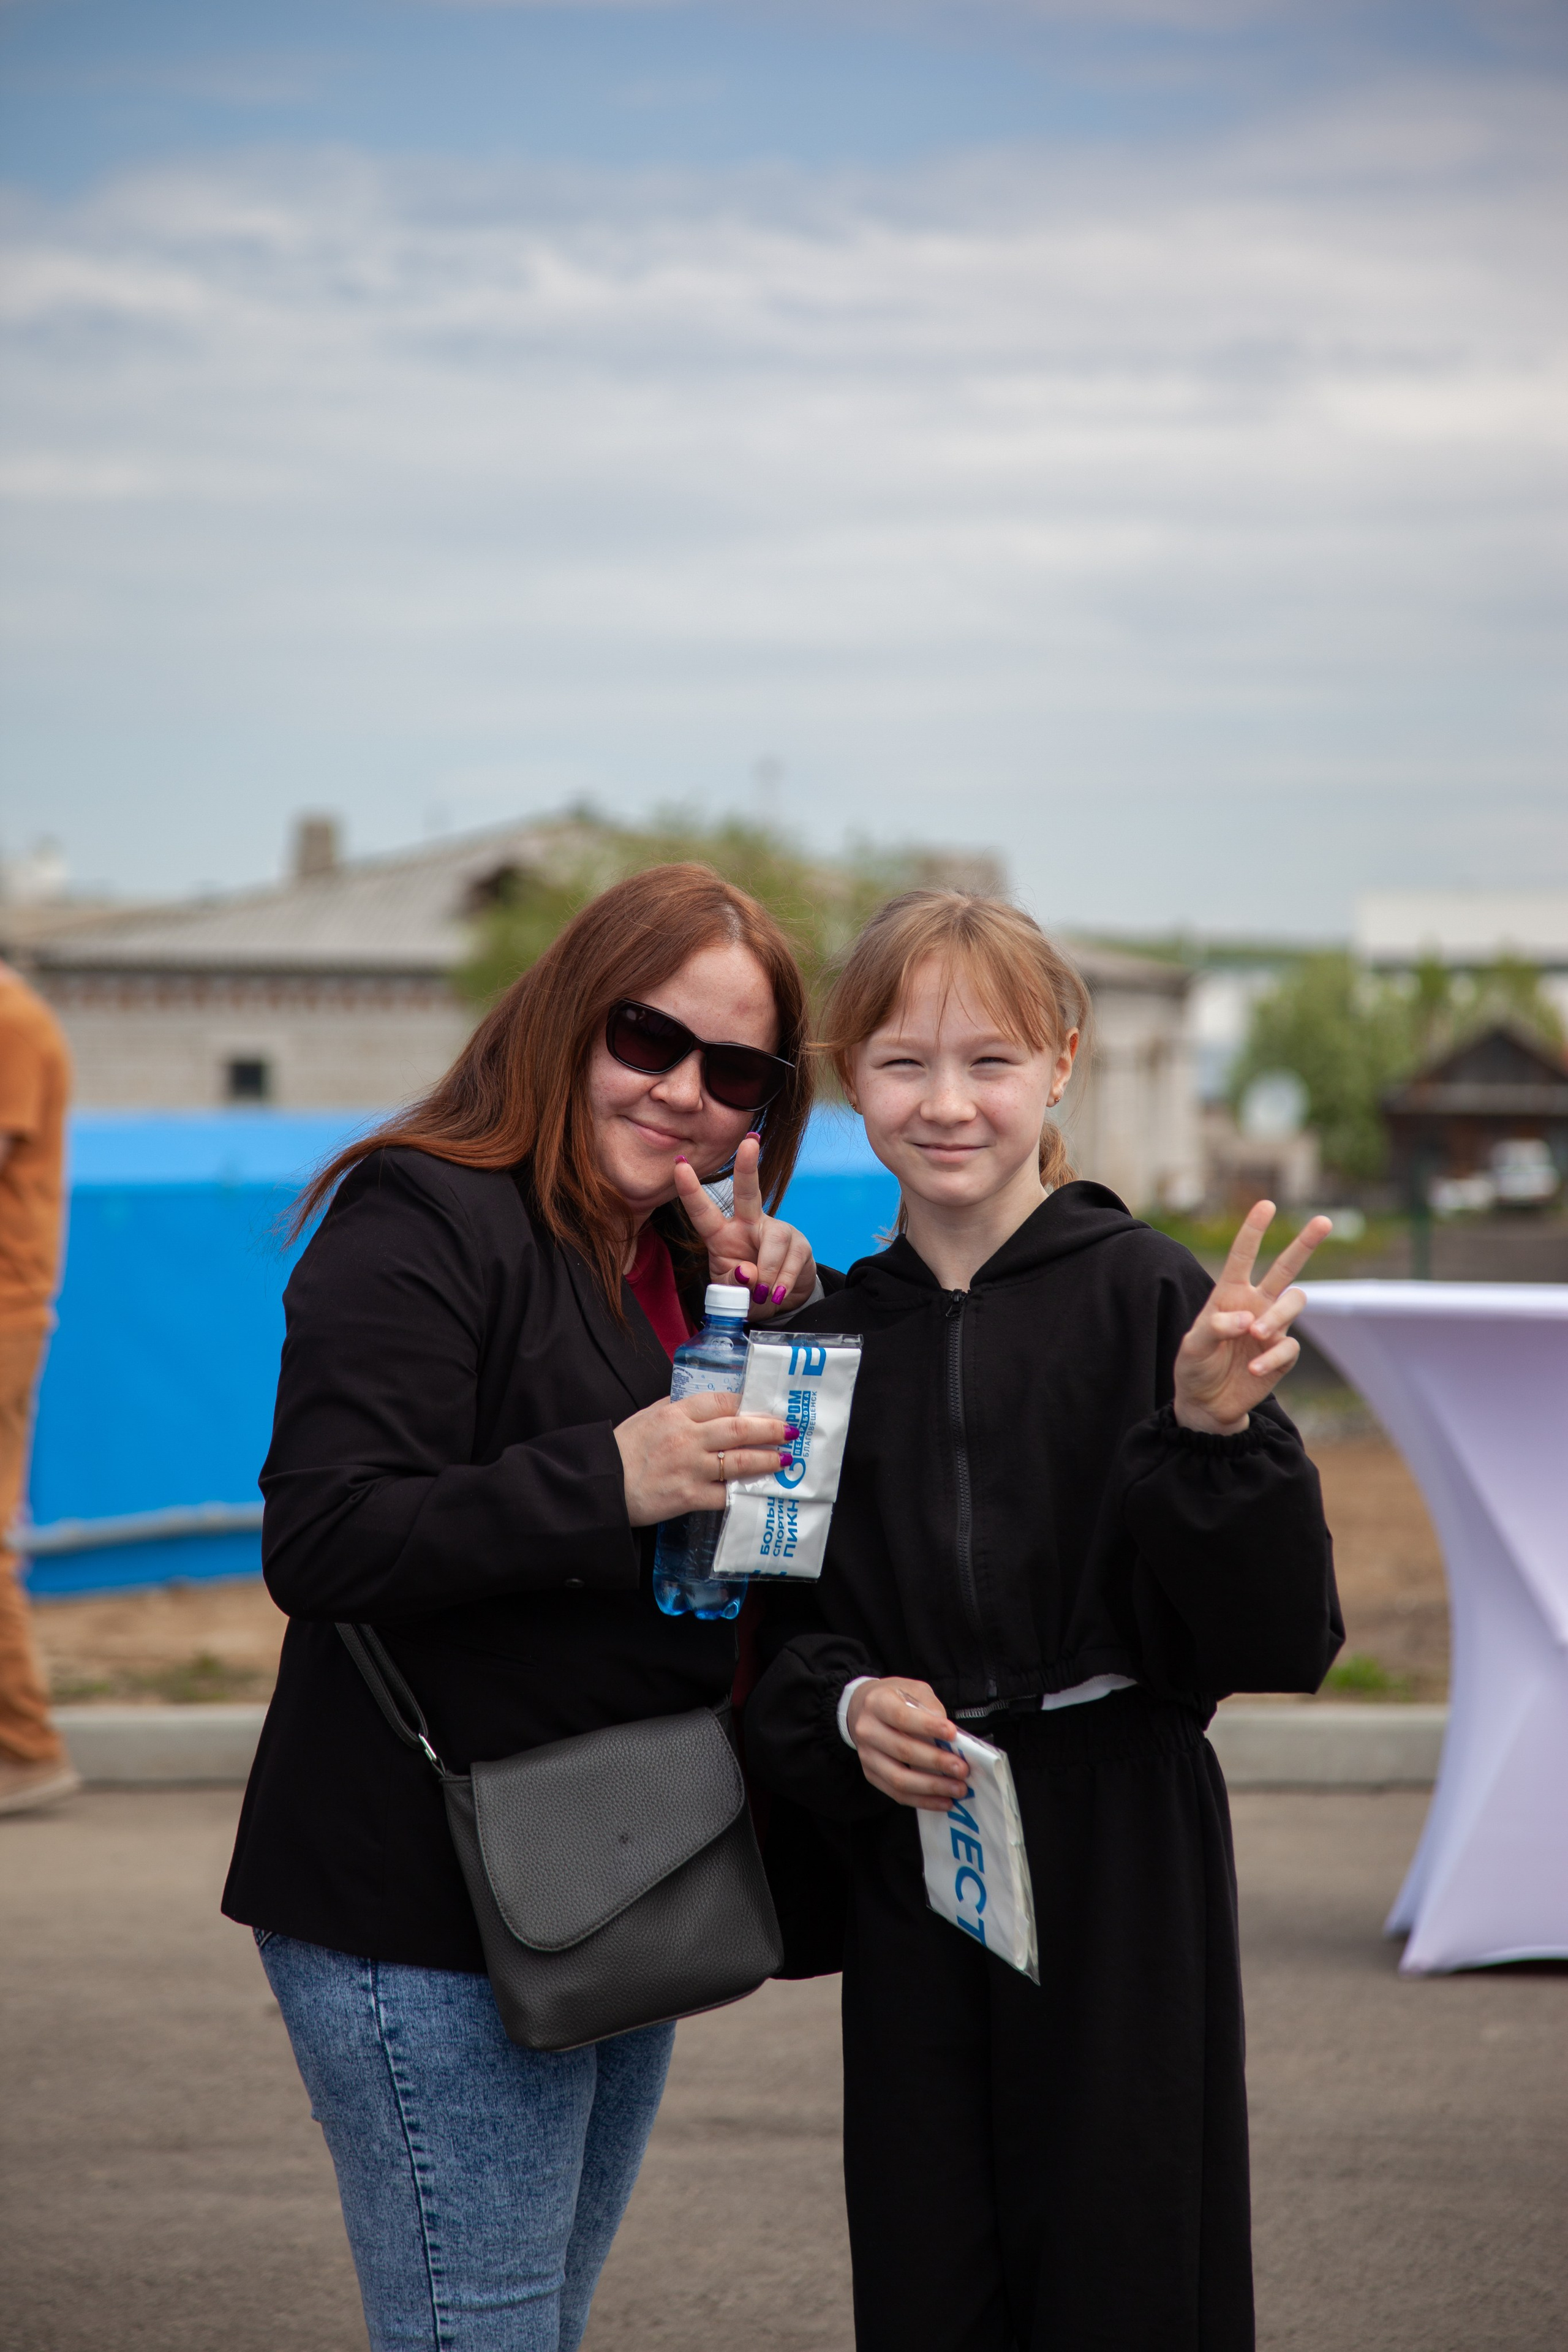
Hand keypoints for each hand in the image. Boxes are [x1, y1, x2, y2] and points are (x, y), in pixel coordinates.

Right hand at [614, 1387, 795, 1526]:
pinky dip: (744, 1493)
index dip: (748, 1404)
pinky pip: (725, 1494)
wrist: (601, 1485)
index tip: (765, 1407)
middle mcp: (687, 1437)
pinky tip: (760, 1490)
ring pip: (739, 1461)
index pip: (722, 1401)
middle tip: (789, 1430)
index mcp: (676, 1413)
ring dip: (767, 1459)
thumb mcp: (648, 1417)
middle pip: (739, 1428)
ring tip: (784, 1458)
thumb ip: (676, 1409)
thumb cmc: (622, 1451)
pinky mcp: (689, 1496)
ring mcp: (690, 1467)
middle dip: (769, 1429)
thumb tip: (705, 1406)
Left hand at [673, 1132, 815, 1316]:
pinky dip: (783, 1283)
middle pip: (748, 1192)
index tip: (679, 1163)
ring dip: (768, 1272)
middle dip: (747, 1166)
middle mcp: (749, 1225)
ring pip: (774, 1241)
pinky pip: (792, 1262)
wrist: (779, 1302)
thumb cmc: (746, 1292)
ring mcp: (776, 1231)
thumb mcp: (730, 1295)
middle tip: (749, 1143)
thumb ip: (733, 1286)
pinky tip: (777, 1294)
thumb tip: (748, 1273)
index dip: (690, 1190)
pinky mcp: (799, 1245)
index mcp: (722, 1235)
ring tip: (763, 1295)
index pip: (703, 1212)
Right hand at [845, 1677, 971, 1812]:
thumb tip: (951, 1738)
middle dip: (936, 1761)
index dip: (928, 1727)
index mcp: (877, 1703)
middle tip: (962, 1769)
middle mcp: (867, 1731)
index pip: (902, 1717)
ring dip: (932, 1786)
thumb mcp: (913, 1690)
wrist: (862, 1709)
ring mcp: (866, 1756)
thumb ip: (931, 1708)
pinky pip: (897, 1794)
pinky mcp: (871, 1775)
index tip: (953, 1734)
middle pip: (903, 1751)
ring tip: (958, 1789)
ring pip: (899, 1778)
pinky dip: (923, 1800)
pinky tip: (944, 1801)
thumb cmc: (896, 1698)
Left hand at [1173, 1200, 1330, 1435]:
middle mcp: (1255, 1304)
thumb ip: (1214, 1328)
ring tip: (1256, 1333)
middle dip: (1305, 1243)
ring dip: (1277, 1316)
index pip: (1243, 1256)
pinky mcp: (1282, 1355)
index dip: (1254, 1230)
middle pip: (1286, 1268)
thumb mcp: (1192, 1346)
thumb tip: (1247, 1319)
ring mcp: (1272, 1328)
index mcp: (1230, 1293)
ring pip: (1294, 1303)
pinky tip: (1253, 1368)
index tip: (1266, 1205)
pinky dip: (1271, 1357)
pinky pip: (1288, 1347)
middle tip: (1323, 1220)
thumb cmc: (1195, 1366)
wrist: (1206, 1403)